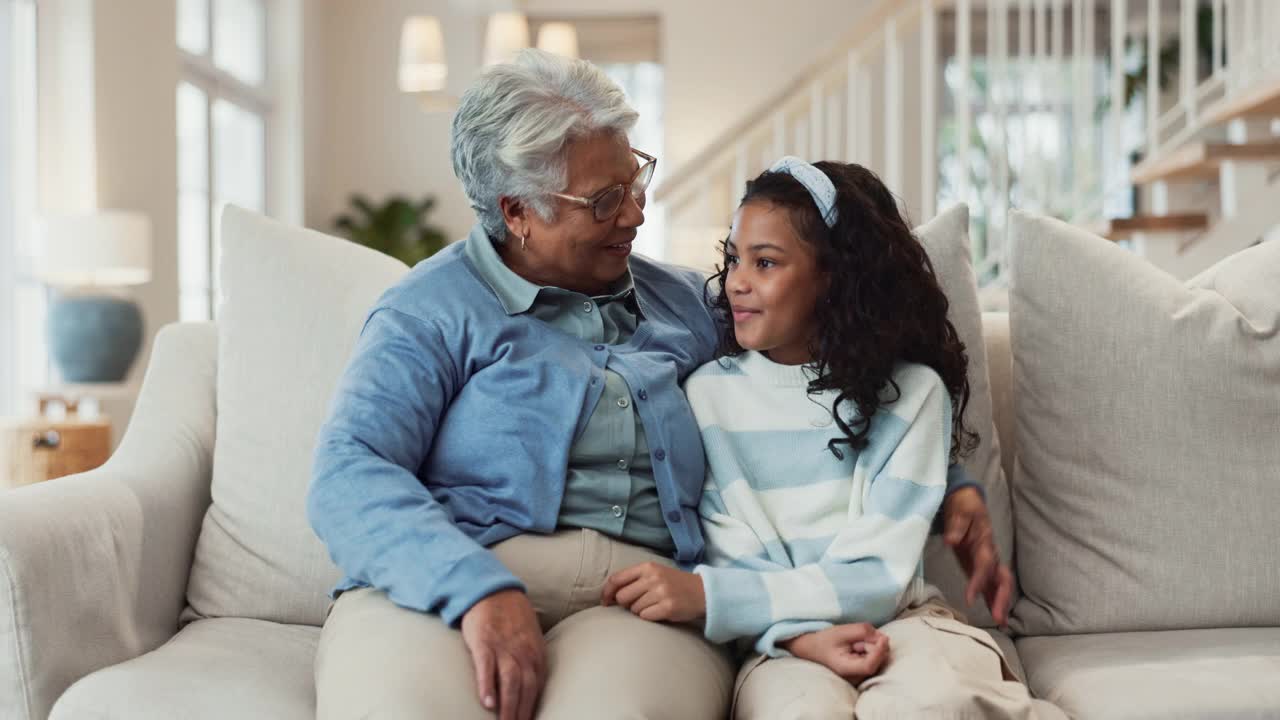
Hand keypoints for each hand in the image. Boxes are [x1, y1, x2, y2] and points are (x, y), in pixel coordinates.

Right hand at [459, 589, 545, 719]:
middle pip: (525, 690)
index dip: (533, 710)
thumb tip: (532, 690)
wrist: (493, 591)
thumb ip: (532, 663)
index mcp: (536, 655)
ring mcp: (504, 647)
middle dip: (521, 715)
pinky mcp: (484, 641)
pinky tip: (487, 703)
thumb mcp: (531, 640)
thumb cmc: (512, 619)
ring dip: (508, 707)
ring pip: (509, 682)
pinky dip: (487, 685)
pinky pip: (486, 666)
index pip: (537, 689)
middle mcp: (523, 653)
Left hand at [601, 561, 705, 622]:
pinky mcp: (668, 607)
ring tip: (653, 606)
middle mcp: (653, 578)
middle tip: (639, 604)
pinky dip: (649, 617)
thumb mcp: (655, 573)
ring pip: (634, 609)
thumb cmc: (674, 584)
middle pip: (622, 597)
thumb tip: (610, 595)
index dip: (607, 592)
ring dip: (640, 611)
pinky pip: (645, 617)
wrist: (701, 592)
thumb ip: (634, 579)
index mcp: (647, 567)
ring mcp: (661, 592)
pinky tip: (659, 612)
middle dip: (626, 604)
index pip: (617, 579)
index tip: (605, 602)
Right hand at [784, 623, 889, 683]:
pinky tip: (859, 648)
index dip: (879, 651)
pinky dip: (872, 649)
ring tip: (855, 644)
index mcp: (846, 669)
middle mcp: (856, 677)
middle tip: (857, 639)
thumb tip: (883, 637)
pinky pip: (878, 659)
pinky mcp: (865, 672)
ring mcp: (861, 677)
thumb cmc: (825, 640)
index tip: (883, 637)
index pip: (870, 665)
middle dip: (875, 645)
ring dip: (873, 646)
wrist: (814, 649)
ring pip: (880, 659)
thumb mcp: (841, 631)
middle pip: (878, 661)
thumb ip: (862, 631)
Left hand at [944, 486, 1013, 626]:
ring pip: (999, 583)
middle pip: (1001, 578)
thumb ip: (955, 526)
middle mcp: (989, 552)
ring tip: (1001, 622)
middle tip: (997, 618)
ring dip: (1001, 602)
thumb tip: (951, 541)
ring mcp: (987, 559)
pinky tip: (996, 614)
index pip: (984, 565)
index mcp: (984, 540)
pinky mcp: (979, 563)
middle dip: (1001, 598)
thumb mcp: (958, 510)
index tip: (970, 598)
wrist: (966, 498)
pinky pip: (990, 583)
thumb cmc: (962, 504)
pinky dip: (993, 598)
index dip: (979, 582)